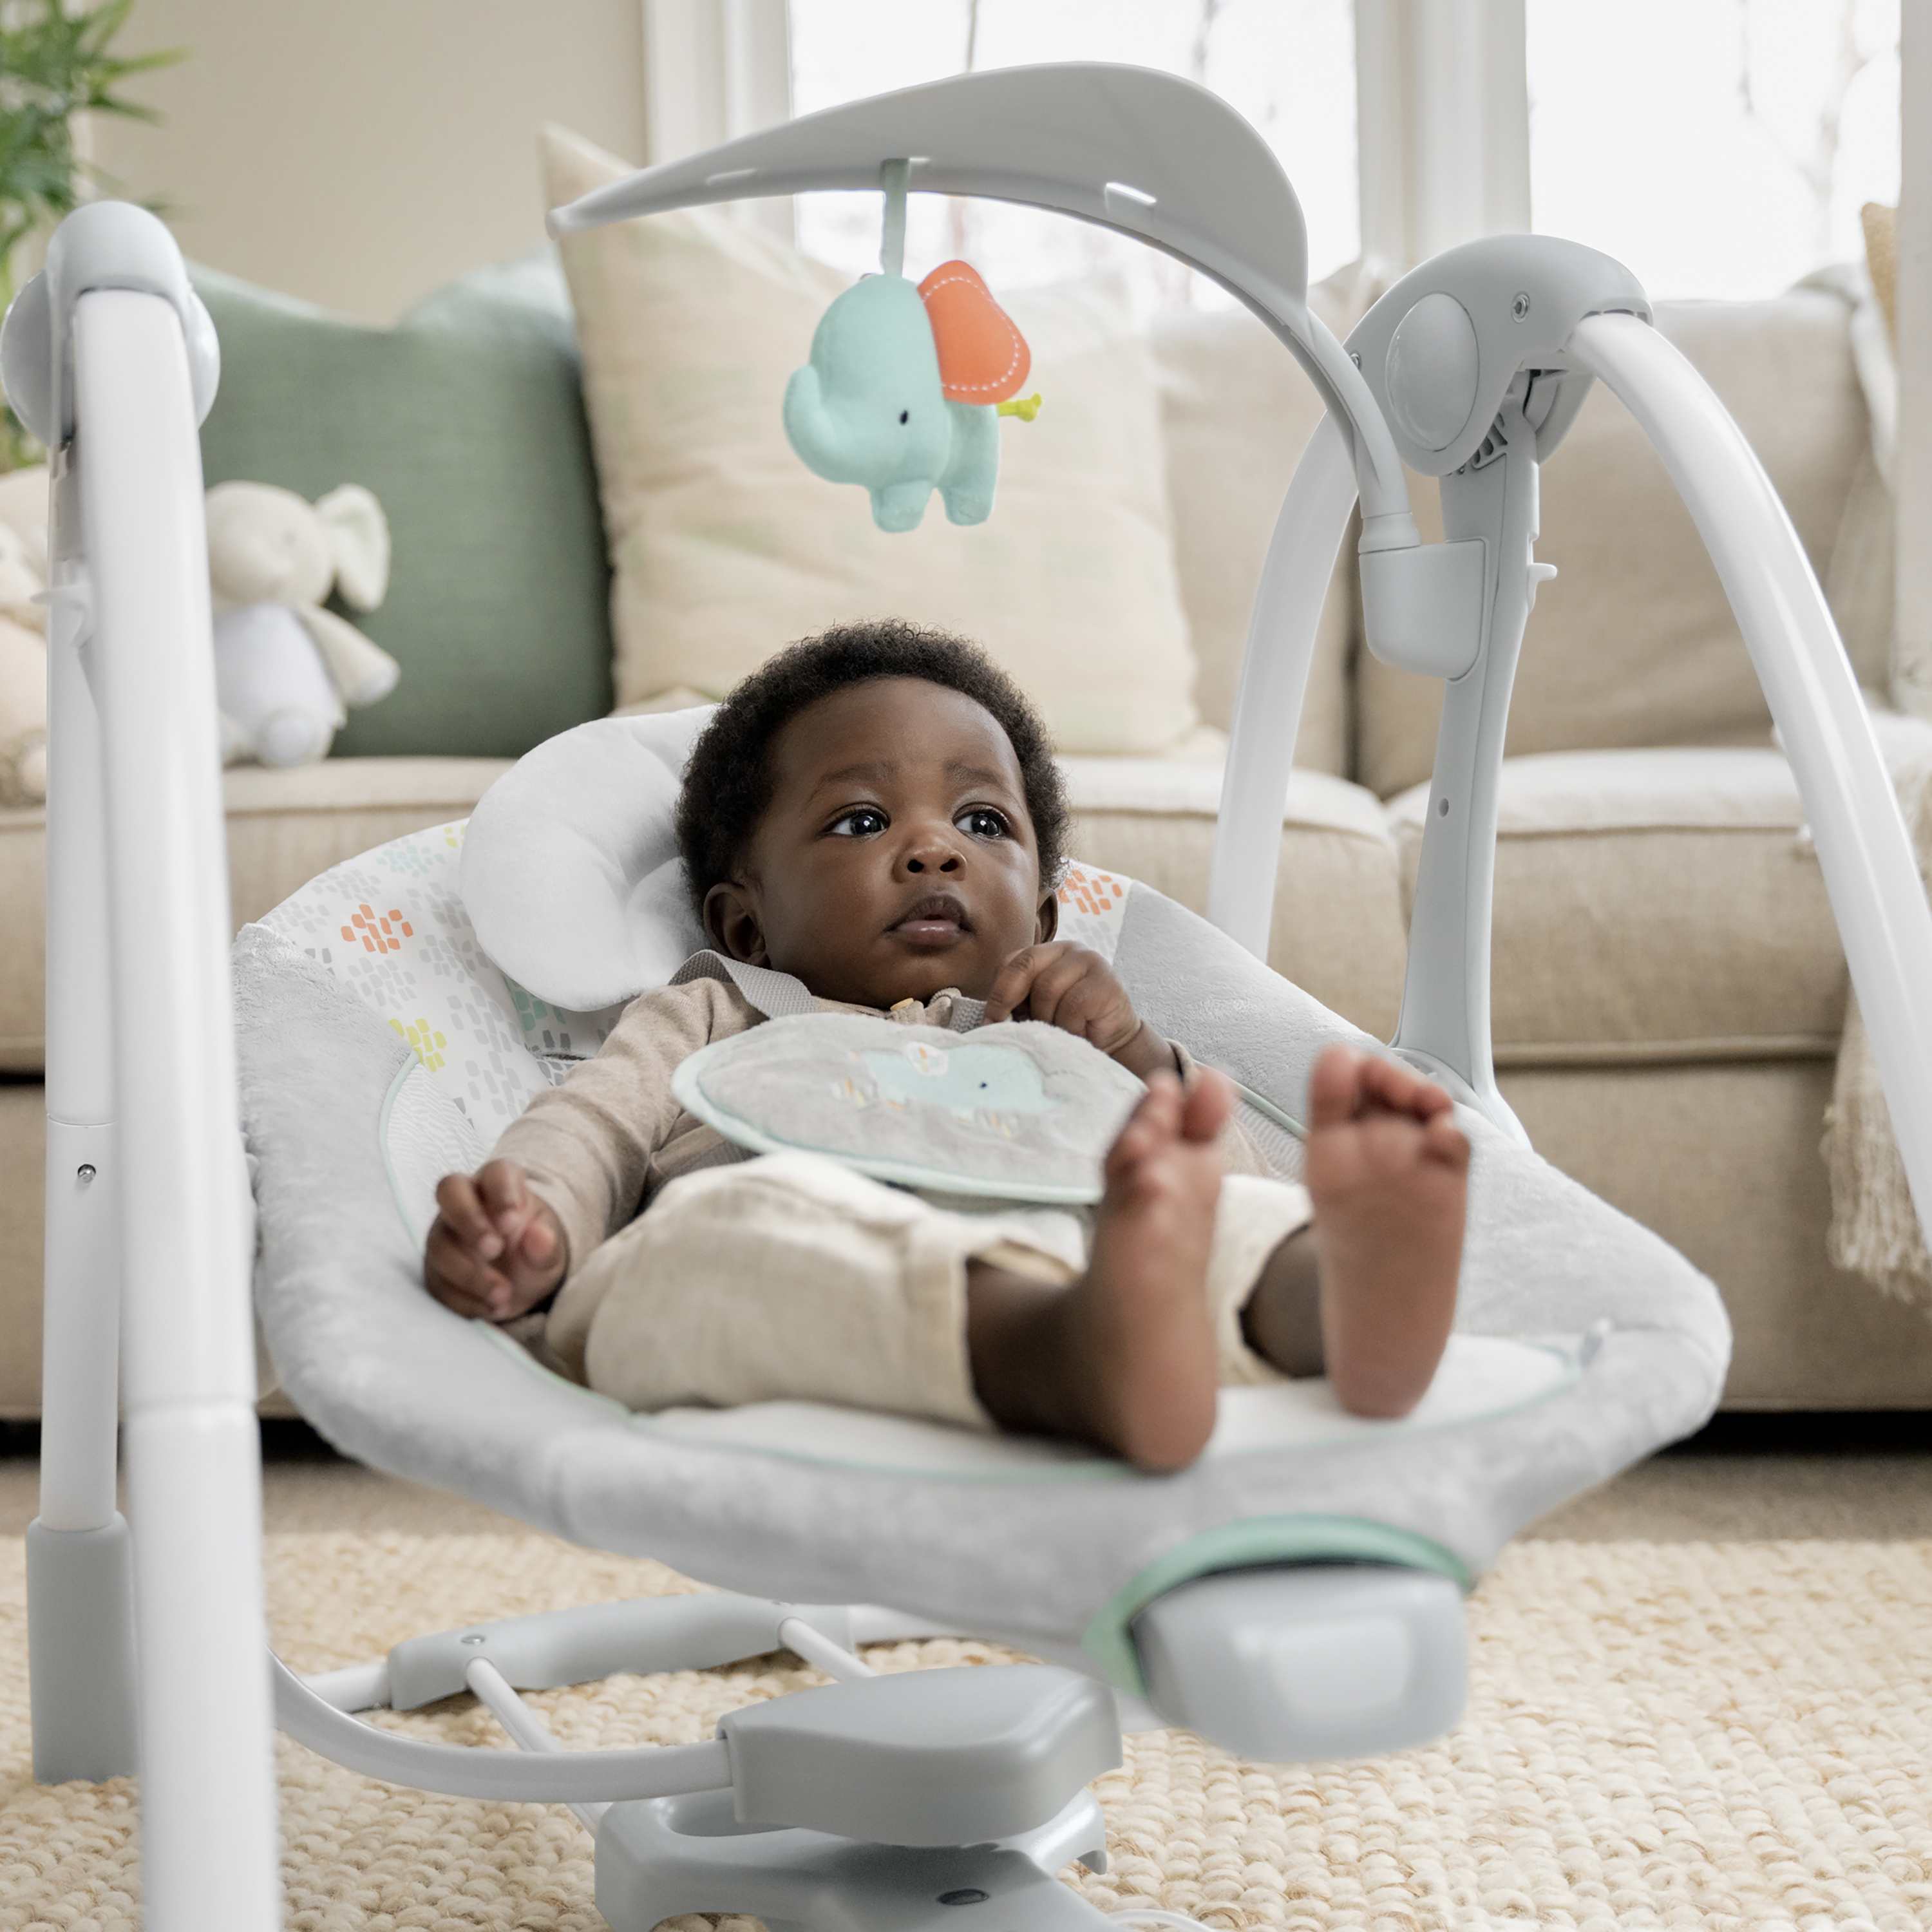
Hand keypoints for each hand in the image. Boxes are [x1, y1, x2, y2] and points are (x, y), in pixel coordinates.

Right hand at [424, 1159, 566, 1321]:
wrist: (520, 1282)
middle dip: (469, 1220)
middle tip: (494, 1250)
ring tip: (502, 1294)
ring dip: (468, 1271)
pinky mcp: (435, 1268)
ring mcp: (445, 1234)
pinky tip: (489, 1309)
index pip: (495, 1173)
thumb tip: (539, 1236)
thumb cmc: (534, 1253)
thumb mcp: (550, 1252)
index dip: (501, 1193)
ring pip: (438, 1242)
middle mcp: (466, 1202)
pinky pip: (437, 1281)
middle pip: (450, 1191)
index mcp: (500, 1186)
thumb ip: (546, 1245)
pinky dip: (463, 1299)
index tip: (513, 1223)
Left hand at [982, 942, 1175, 1078]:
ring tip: (1058, 1033)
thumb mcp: (1038, 1011)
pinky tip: (1078, 1033)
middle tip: (1004, 1028)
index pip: (1011, 962)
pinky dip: (1069, 1026)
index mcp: (1045, 953)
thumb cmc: (1070, 1025)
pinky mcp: (1106, 982)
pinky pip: (1073, 1005)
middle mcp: (1067, 949)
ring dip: (1047, 1019)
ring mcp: (1089, 961)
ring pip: (1048, 988)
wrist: (1113, 1041)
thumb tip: (987, 1021)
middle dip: (1008, 999)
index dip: (997, 993)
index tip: (990, 1023)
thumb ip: (1017, 1004)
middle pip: (1025, 965)